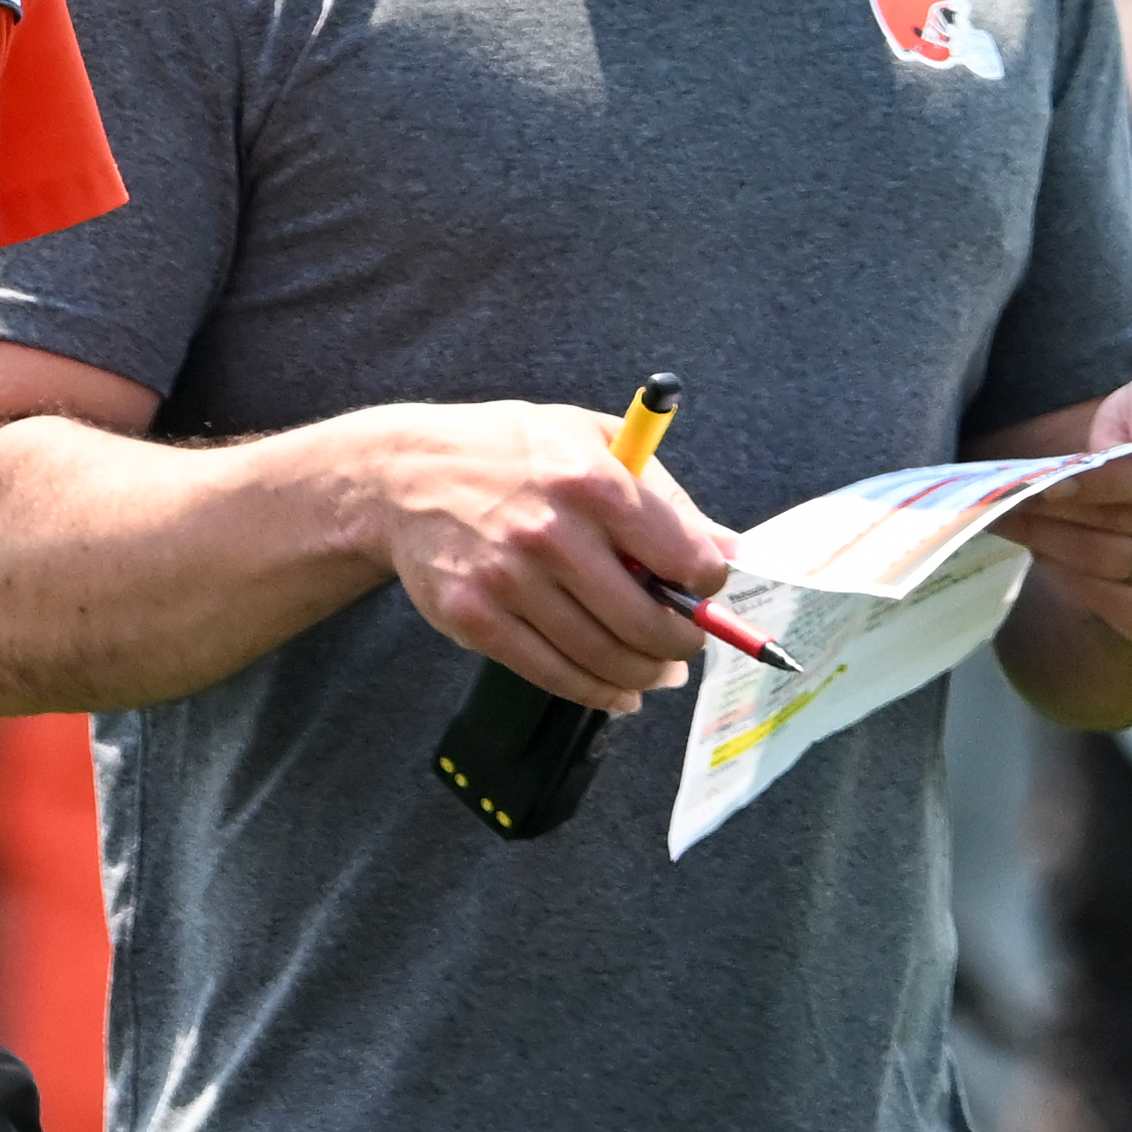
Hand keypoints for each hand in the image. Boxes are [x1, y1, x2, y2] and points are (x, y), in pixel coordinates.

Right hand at [369, 401, 744, 711]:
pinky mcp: (475, 618)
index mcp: (592, 481)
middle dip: (683, 643)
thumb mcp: (591, 439)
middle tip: (689, 644)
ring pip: (602, 656)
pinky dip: (597, 693)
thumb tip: (728, 549)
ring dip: (645, 674)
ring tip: (659, 670)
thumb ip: (662, 494)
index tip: (707, 590)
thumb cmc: (511, 452)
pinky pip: (553, 673)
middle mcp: (552, 533)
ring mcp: (509, 581)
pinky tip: (618, 692)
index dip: (707, 583)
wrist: (403, 475)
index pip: (683, 555)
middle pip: (646, 620)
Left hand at [994, 371, 1131, 642]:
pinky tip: (1043, 549)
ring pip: (1110, 563)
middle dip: (1059, 509)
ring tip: (1012, 518)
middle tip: (1006, 497)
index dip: (1100, 481)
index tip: (1047, 481)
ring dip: (1050, 541)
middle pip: (1127, 522)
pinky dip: (1067, 576)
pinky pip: (1110, 602)